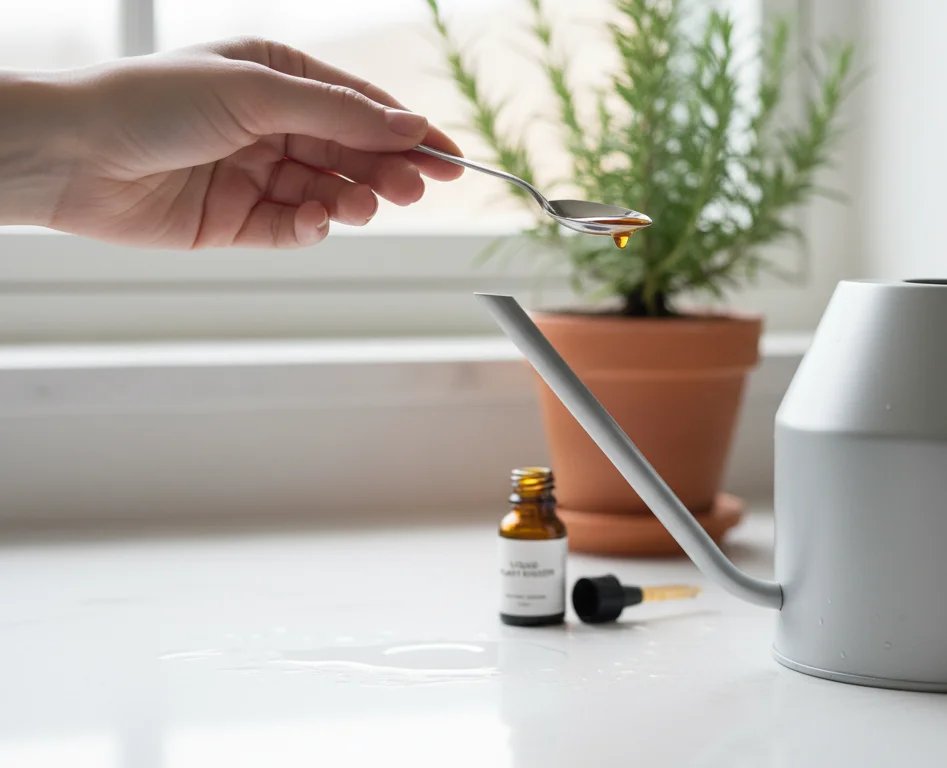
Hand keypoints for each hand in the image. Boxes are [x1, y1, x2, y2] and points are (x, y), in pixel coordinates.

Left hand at [0, 36, 462, 247]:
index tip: (453, 159)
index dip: (410, 133)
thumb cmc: (151, 102)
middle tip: (418, 188)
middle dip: (388, 170)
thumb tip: (409, 125)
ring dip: (353, 200)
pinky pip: (293, 227)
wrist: (71, 155)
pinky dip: (312, 227)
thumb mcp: (257, 92)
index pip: (361, 108)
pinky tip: (316, 221)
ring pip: (329, 192)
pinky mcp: (238, 222)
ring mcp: (256, 174)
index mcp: (277, 78)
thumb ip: (339, 113)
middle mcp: (270, 125)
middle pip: (352, 153)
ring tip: (362, 205)